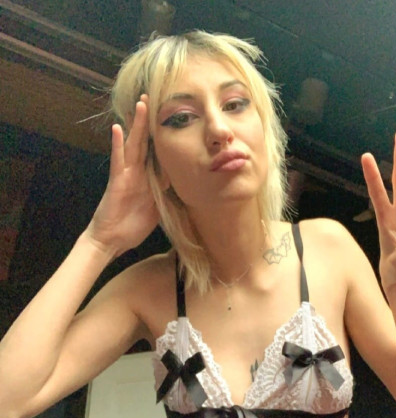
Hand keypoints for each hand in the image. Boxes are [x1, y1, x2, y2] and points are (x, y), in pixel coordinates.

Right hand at [86, 95, 160, 257]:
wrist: (111, 240)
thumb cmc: (132, 226)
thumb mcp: (158, 209)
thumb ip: (167, 195)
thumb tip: (185, 187)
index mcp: (149, 179)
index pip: (160, 155)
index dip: (167, 138)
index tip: (176, 120)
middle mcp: (138, 173)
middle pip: (147, 143)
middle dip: (151, 122)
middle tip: (156, 98)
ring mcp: (127, 175)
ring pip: (133, 145)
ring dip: (137, 125)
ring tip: (141, 104)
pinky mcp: (117, 181)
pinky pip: (118, 160)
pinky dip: (117, 145)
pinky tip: (117, 129)